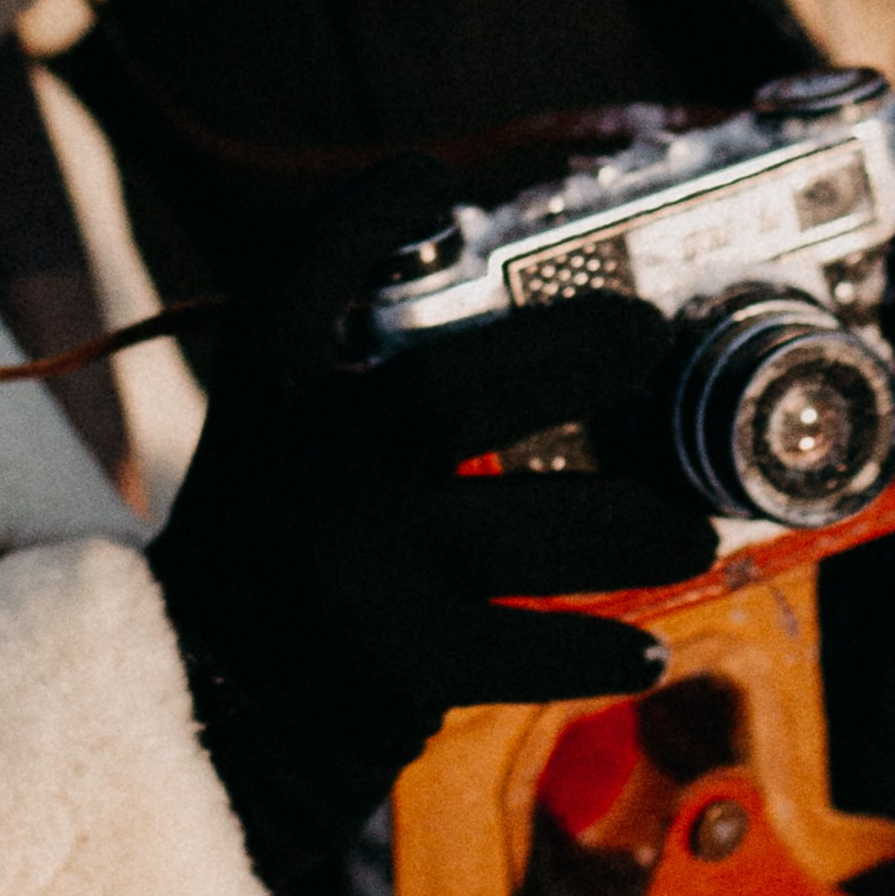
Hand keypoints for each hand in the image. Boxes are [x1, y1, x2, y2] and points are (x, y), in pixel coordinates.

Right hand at [149, 165, 707, 895]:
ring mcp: (356, 569)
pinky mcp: (398, 665)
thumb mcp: (282, 446)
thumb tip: (528, 322)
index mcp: (266, 402)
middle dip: (571, 353)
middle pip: (452, 391)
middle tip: (644, 337)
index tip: (433, 178)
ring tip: (689, 526)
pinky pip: (534, 649)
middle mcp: (304, 473)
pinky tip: (651, 648)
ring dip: (633, 523)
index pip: (298, 275)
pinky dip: (602, 650)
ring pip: (528, 530)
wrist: (205, 716)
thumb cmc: (277, 553)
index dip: (368, 212)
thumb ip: (360, 382)